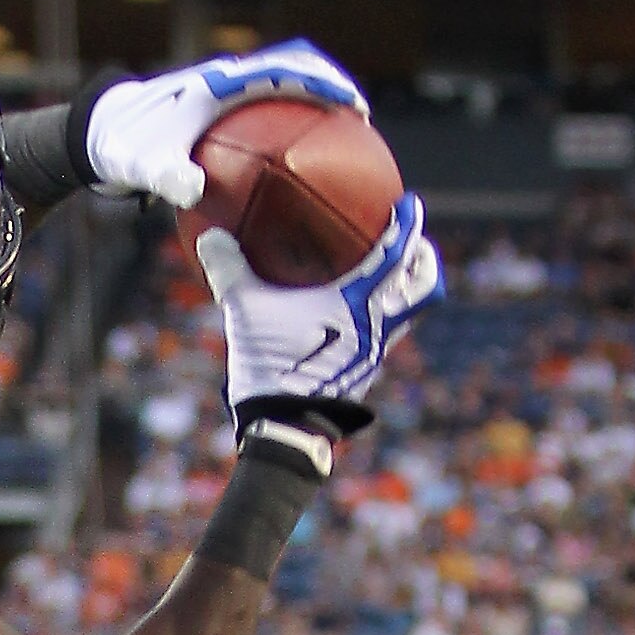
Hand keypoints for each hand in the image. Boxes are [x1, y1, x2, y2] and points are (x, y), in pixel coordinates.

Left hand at [81, 41, 370, 207]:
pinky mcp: (224, 106)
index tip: (348, 102)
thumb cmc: (126, 147)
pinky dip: (289, 124)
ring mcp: (229, 90)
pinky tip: (300, 164)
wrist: (105, 131)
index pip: (282, 69)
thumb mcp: (143, 165)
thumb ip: (167, 175)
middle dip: (329, 85)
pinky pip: (267, 108)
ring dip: (313, 100)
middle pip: (295, 68)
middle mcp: (229, 77)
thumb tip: (195, 191)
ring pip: (284, 84)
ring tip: (342, 133)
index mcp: (219, 82)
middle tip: (358, 115)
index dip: (319, 82)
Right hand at [198, 194, 439, 433]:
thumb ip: (230, 271)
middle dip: (424, 262)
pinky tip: (356, 316)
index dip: (408, 224)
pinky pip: (385, 335)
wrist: (284, 430)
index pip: (397, 253)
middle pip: (425, 288)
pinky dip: (381, 316)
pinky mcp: (363, 373)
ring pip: (408, 314)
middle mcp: (379, 326)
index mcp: (360, 303)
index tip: (409, 205)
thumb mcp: (246, 314)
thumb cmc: (272, 368)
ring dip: (404, 292)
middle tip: (414, 245)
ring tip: (390, 279)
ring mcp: (375, 354)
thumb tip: (209, 237)